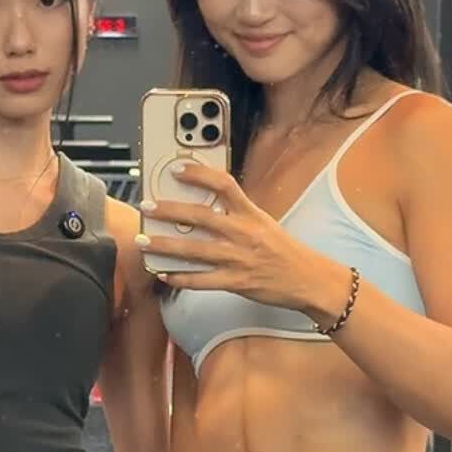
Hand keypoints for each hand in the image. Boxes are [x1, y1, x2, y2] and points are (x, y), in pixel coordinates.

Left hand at [137, 162, 333, 308]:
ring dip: (165, 246)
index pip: (224, 185)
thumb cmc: (284, 251)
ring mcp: (239, 259)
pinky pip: (202, 281)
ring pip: (195, 251)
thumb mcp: (263, 223)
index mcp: (251, 214)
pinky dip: (181, 278)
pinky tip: (164, 274)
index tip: (177, 168)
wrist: (308, 280)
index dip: (199, 174)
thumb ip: (237, 215)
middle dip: (169, 211)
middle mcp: (243, 233)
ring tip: (143, 242)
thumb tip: (204, 208)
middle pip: (200, 217)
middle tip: (147, 206)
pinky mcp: (237, 283)